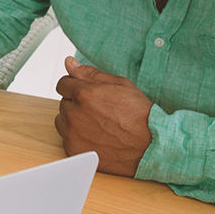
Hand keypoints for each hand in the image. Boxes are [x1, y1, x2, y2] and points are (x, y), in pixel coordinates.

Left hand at [54, 57, 153, 175]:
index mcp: (83, 94)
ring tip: (98, 125)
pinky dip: (78, 138)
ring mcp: (73, 134)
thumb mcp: (120, 85)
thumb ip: (90, 73)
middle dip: (77, 104)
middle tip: (99, 112)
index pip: (63, 84)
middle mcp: (74, 114)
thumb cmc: (139, 114)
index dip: (77, 87)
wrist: (152, 145)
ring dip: (74, 121)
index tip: (89, 95)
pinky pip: (67, 139)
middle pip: (64, 103)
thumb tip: (69, 62)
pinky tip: (97, 138)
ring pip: (63, 121)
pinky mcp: (74, 150)